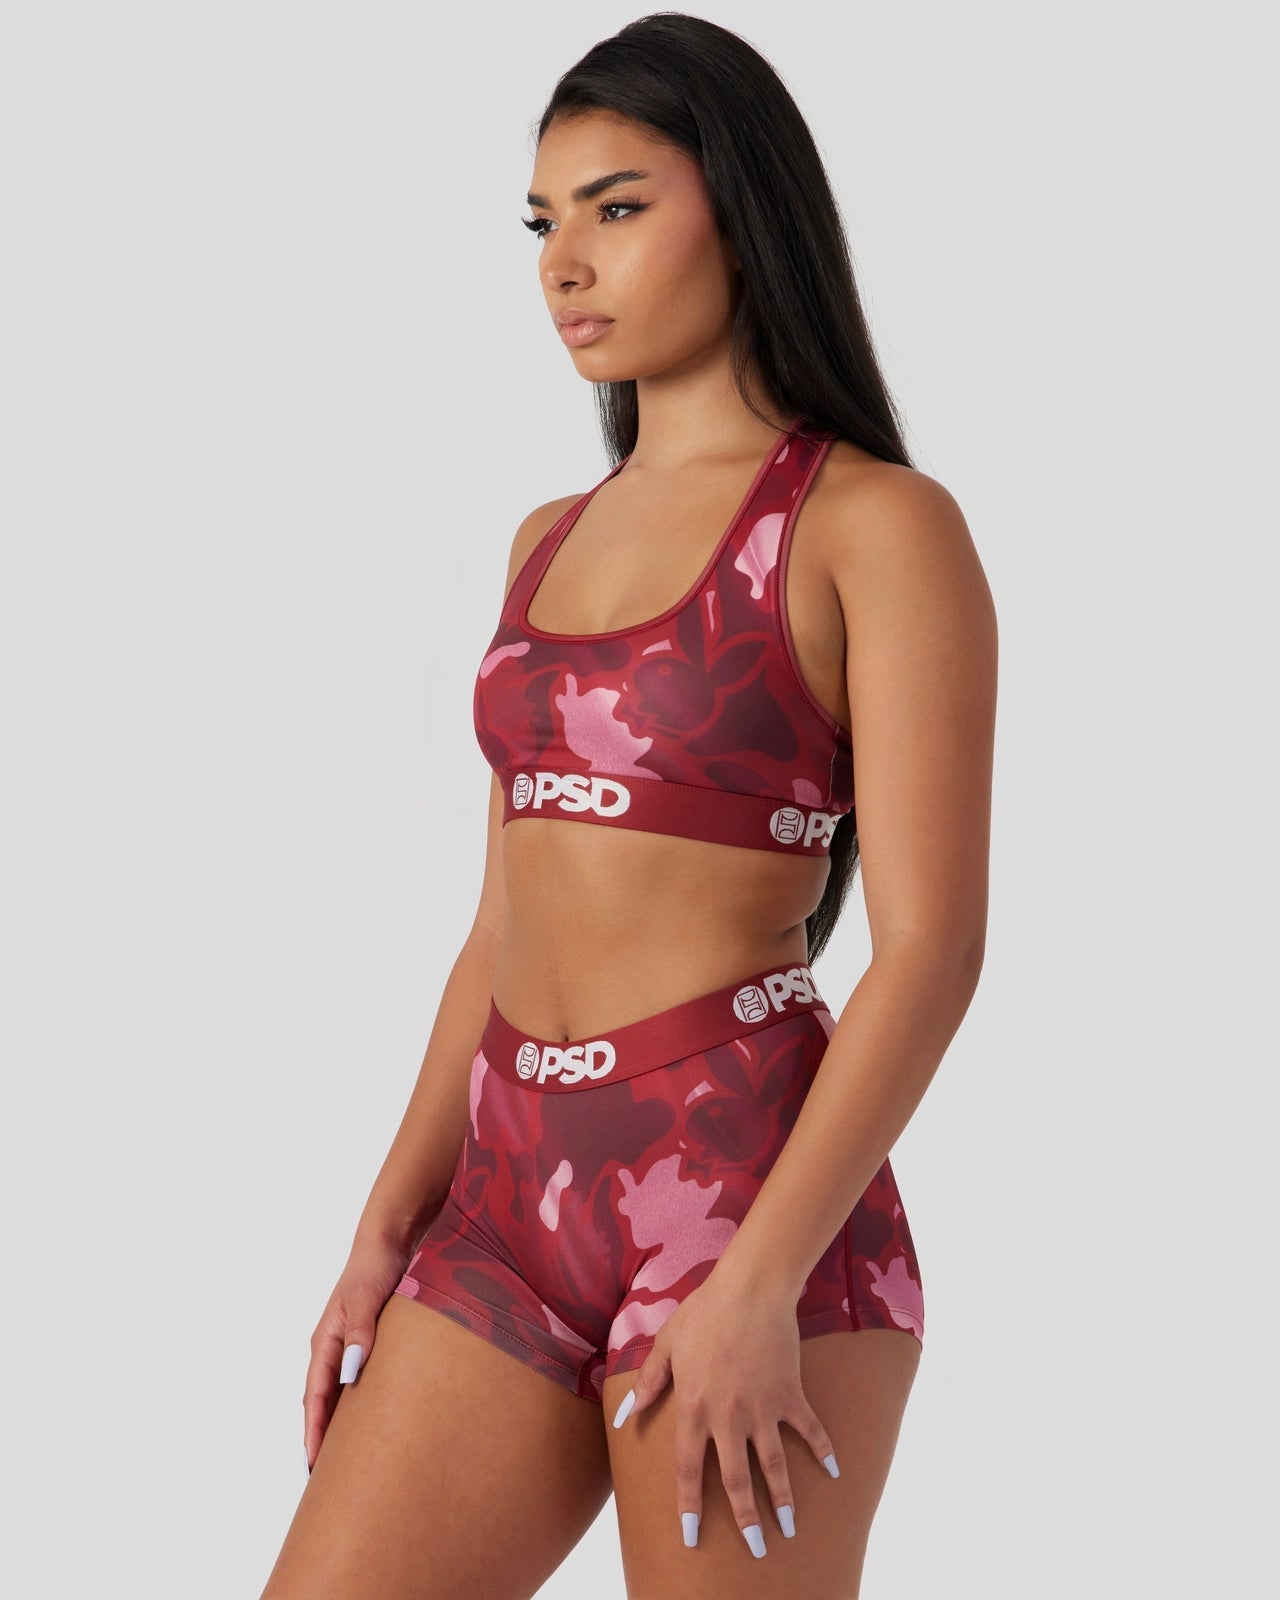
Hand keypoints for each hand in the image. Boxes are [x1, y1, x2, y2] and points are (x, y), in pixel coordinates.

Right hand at [301, 1228, 416, 1473]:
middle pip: (323, 1402)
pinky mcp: (371, 1340)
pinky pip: (362, 1380)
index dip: (314, 1432)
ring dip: (342, 1423)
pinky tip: (377, 1420)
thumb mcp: (366, 1297)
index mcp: (326, 1341)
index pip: (314, 1397)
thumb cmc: (375, 1265)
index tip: (313, 1465)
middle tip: (327, 1477)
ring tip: (349, 1460)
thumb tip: (350, 1373)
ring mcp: (352, 1344)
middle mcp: (335, 1346)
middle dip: (323, 1437)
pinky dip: (362, 1403)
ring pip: (341, 1394)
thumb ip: (359, 1332)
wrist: (391, 1237)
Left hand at [610, 1269, 840, 1557]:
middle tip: (756, 1548)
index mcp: (694, 1408)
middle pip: (736, 1479)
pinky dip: (823, 1450)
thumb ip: (649, 1384)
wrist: (750, 1288)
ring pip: (774, 1465)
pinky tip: (834, 1472)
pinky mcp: (789, 1393)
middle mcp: (728, 1417)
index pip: (689, 1469)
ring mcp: (762, 1408)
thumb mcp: (666, 1345)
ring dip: (783, 1498)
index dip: (690, 1505)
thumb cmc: (703, 1312)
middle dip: (745, 1518)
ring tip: (790, 1527)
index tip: (690, 1536)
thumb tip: (628, 1415)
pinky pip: (808, 1429)